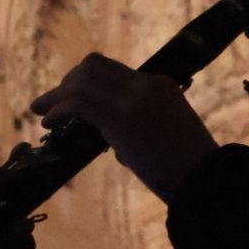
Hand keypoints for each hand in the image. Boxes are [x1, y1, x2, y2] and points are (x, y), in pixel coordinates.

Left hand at [30, 54, 217, 202]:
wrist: (206, 181)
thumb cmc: (190, 169)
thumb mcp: (166, 136)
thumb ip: (138, 129)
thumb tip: (113, 140)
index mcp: (160, 85)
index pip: (113, 71)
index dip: (84, 82)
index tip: (69, 98)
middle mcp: (146, 84)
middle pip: (93, 66)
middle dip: (67, 83)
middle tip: (51, 104)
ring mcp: (133, 98)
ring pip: (82, 80)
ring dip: (57, 96)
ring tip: (42, 112)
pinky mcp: (121, 116)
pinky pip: (79, 102)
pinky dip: (59, 109)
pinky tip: (50, 124)